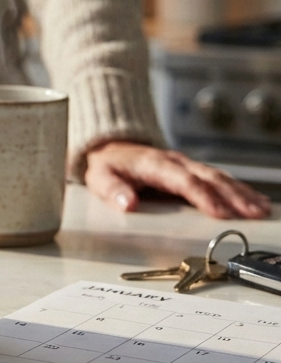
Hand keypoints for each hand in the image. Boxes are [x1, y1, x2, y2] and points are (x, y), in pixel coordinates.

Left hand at [85, 141, 270, 219]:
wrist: (112, 148)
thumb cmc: (108, 166)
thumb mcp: (100, 177)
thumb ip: (113, 190)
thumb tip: (127, 203)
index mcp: (154, 164)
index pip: (183, 180)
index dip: (203, 196)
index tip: (220, 213)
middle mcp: (175, 162)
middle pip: (208, 178)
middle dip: (233, 196)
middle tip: (254, 214)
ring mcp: (186, 165)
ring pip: (219, 177)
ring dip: (241, 193)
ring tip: (261, 210)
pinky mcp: (193, 170)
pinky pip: (219, 179)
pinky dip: (239, 190)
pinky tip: (256, 201)